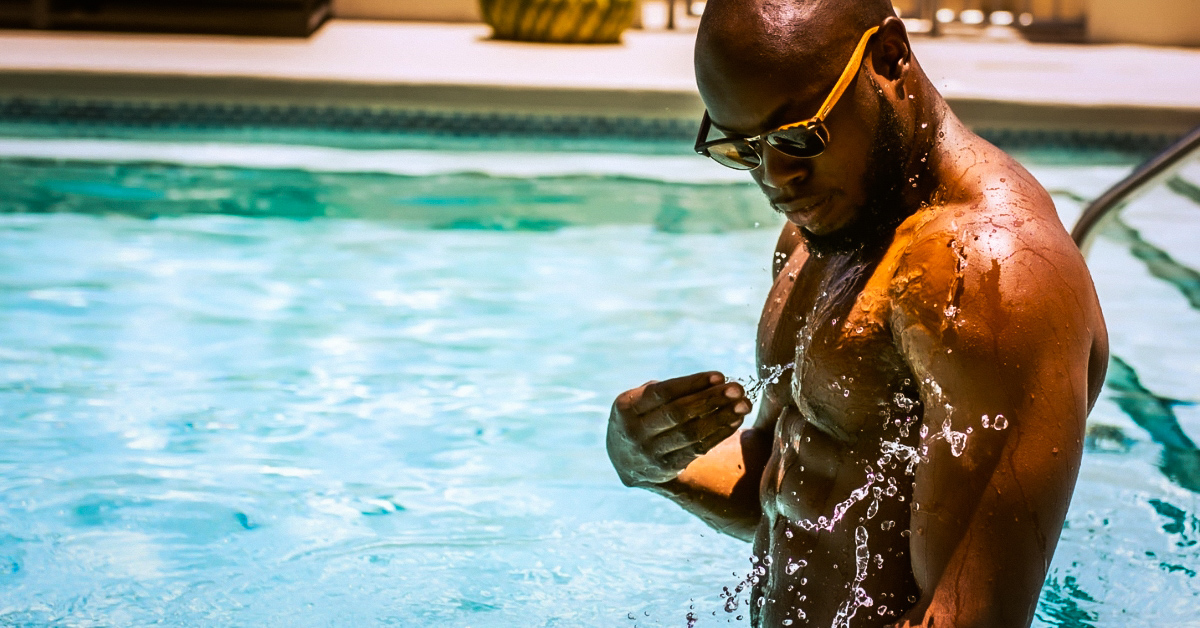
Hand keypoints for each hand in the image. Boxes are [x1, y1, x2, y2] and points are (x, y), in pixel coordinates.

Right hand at [606, 372, 752, 486]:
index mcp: (626, 408)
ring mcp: (649, 453)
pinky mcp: (666, 469)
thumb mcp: (641, 400)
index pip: (663, 393)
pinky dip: (718, 434)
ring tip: (743, 405)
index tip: (720, 376)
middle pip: (678, 413)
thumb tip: (716, 382)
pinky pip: (697, 449)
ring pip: (691, 433)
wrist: (626, 459)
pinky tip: (735, 421)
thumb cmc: (643, 417)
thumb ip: (668, 390)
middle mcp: (634, 432)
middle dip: (711, 399)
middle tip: (737, 389)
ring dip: (720, 417)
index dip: (693, 384)